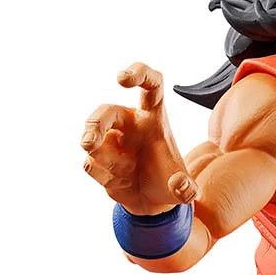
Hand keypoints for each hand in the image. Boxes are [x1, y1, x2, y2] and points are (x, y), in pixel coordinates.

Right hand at [81, 63, 196, 213]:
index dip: (138, 74)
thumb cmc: (168, 183)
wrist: (151, 201)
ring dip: (107, 161)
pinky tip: (121, 181)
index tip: (122, 78)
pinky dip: (105, 177)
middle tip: (89, 143)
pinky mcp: (97, 158)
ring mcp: (110, 140)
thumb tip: (178, 184)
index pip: (150, 86)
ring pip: (94, 140)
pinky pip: (91, 164)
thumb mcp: (184, 191)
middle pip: (107, 111)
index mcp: (154, 118)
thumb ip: (186, 190)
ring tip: (125, 172)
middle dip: (95, 124)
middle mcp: (129, 124)